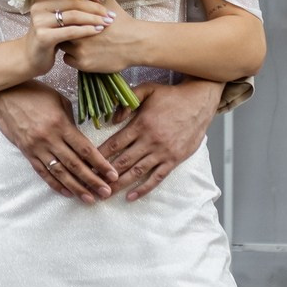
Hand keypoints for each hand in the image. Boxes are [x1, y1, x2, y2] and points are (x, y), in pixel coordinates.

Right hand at [0, 80, 117, 203]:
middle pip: (75, 164)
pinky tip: (66, 193)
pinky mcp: (27, 152)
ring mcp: (37, 147)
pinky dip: (55, 184)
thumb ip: (71, 121)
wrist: (4, 95)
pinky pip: (43, 172)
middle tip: (106, 193)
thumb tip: (81, 138)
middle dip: (92, 180)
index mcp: (61, 124)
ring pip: (60, 172)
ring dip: (76, 187)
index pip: (84, 149)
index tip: (112, 174)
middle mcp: (49, 139)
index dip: (100, 164)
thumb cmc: (34, 93)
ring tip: (89, 199)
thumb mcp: (58, 100)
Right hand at [19, 0, 113, 78]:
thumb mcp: (56, 15)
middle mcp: (39, 5)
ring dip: (93, 18)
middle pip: (73, 1)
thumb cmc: (50, 34)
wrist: (31, 57)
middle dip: (95, 7)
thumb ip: (69, 3)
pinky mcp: (43, 36)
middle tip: (110, 14)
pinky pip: (71, 31)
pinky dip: (87, 30)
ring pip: (73, 15)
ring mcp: (39, 21)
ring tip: (107, 22)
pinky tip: (98, 31)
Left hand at [57, 0, 148, 74]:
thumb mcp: (107, 1)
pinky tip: (82, 52)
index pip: (61, 16)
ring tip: (78, 42)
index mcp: (80, 17)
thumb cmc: (122, 21)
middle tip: (68, 30)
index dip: (63, 17)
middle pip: (59, 31)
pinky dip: (73, 57)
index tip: (67, 19)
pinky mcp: (83, 64)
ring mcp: (79, 49)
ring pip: (62, 46)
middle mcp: (76, 33)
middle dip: (63, 30)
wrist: (135, 42)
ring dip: (67, 44)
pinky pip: (68, 60)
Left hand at [100, 77, 223, 200]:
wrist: (199, 102)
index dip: (100, 155)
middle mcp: (150, 140)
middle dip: (105, 174)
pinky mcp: (174, 159)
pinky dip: (144, 188)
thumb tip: (112, 119)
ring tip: (106, 194)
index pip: (115, 143)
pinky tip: (132, 196)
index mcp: (141, 124)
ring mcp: (163, 152)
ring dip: (120, 185)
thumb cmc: (171, 96)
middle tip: (91, 184)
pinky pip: (157, 177)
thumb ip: (127, 102)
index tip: (87, 164)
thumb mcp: (147, 90)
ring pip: (137, 172)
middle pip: (123, 161)